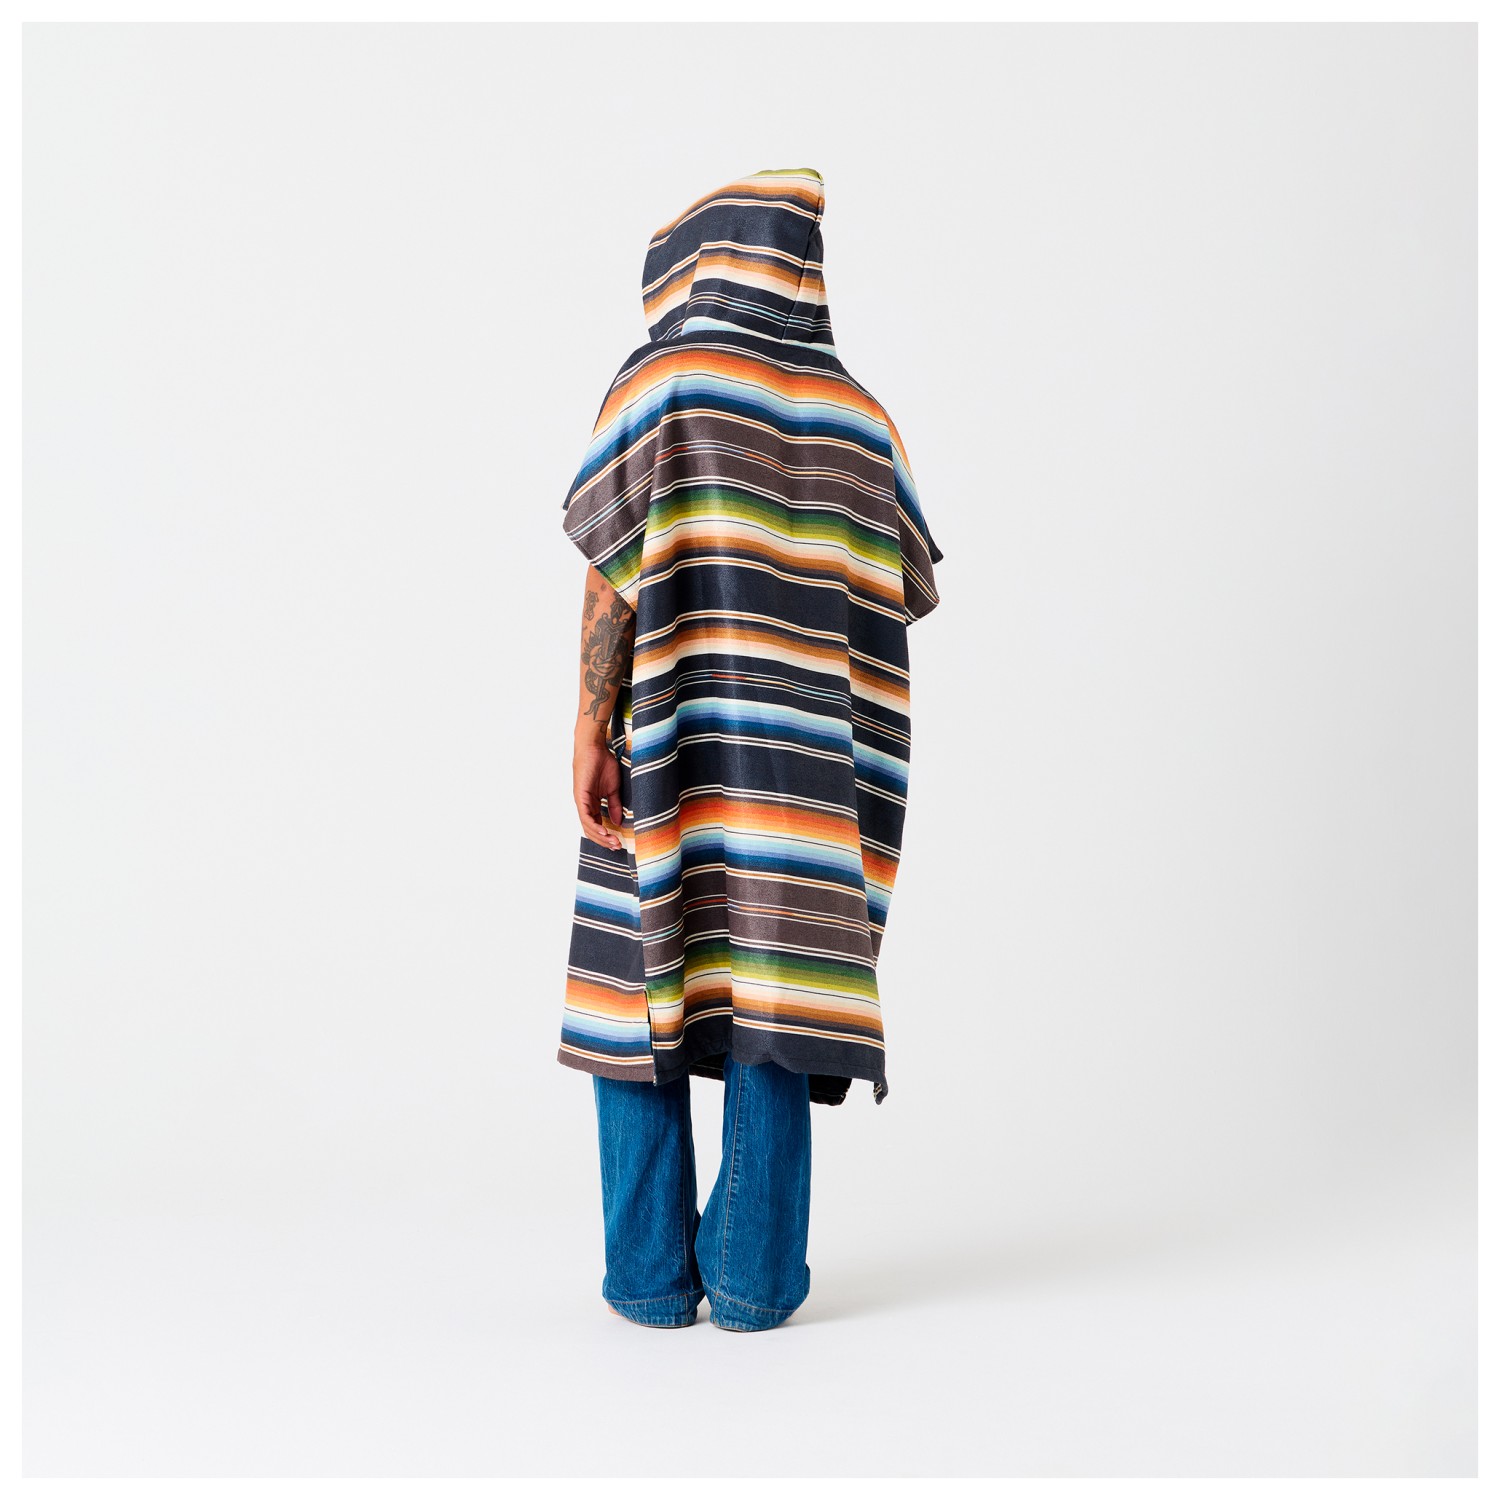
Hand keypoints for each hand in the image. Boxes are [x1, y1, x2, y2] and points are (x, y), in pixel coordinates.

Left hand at [573, 726, 623, 849]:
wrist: (595, 748)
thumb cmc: (603, 764)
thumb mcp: (613, 789)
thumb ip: (614, 805)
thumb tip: (617, 822)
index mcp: (591, 804)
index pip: (597, 825)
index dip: (606, 836)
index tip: (618, 843)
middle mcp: (584, 805)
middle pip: (591, 830)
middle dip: (604, 840)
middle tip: (617, 846)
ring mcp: (581, 802)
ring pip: (588, 826)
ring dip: (600, 836)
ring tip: (613, 842)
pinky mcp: (580, 797)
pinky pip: (586, 816)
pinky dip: (595, 826)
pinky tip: (605, 832)